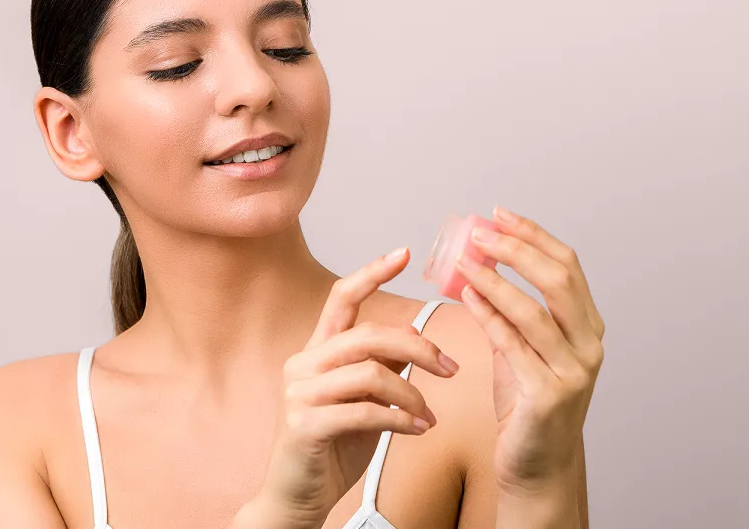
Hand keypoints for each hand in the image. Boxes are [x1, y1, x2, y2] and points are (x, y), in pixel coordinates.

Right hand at [254, 247, 460, 527]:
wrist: (296, 496)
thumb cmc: (333, 446)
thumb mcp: (363, 400)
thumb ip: (381, 369)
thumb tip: (414, 341)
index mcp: (317, 351)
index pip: (342, 298)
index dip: (372, 272)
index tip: (403, 252)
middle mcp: (303, 364)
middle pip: (369, 335)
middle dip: (419, 349)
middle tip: (451, 369)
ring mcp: (300, 394)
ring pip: (371, 374)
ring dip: (413, 394)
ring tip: (430, 415)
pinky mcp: (304, 426)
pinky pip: (365, 412)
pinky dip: (401, 420)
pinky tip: (420, 431)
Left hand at [455, 205, 605, 495]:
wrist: (537, 466)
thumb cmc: (528, 407)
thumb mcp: (521, 350)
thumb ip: (507, 313)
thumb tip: (476, 268)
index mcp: (588, 327)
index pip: (566, 265)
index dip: (533, 235)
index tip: (499, 215)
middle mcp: (590, 345)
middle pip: (558, 280)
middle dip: (517, 250)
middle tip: (480, 233)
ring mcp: (574, 372)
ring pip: (534, 312)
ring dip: (496, 281)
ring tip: (465, 261)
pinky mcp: (549, 396)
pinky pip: (514, 346)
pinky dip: (489, 317)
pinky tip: (467, 297)